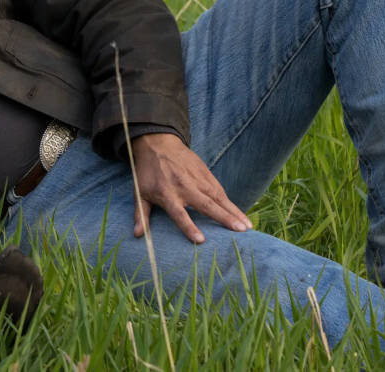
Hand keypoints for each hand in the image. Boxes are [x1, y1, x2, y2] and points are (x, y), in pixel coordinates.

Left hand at [130, 133, 250, 243]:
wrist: (158, 144)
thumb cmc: (148, 172)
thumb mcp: (139, 191)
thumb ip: (140, 214)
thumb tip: (137, 235)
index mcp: (167, 193)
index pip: (179, 214)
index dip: (189, 226)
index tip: (201, 240)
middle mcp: (184, 187)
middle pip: (206, 204)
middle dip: (223, 217)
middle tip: (239, 230)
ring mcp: (197, 179)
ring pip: (218, 197)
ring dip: (233, 211)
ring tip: (247, 227)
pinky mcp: (205, 173)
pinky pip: (220, 190)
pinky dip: (231, 202)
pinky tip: (241, 215)